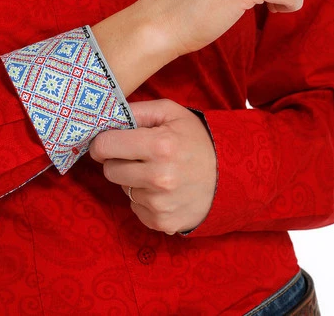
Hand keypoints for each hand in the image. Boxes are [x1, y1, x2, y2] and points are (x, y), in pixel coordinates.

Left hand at [89, 99, 216, 233]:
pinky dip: (144, 198)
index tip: (109, 140)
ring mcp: (160, 204)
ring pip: (123, 189)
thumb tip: (107, 117)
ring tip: (156, 171)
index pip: (105, 146)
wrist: (230, 175)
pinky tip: (163, 189)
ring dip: (133, 179)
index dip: (103, 142)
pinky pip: (135, 207)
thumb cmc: (197, 139)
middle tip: (136, 155)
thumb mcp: (171, 112)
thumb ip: (138, 110)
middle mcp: (158, 177)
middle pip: (109, 170)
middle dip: (117, 160)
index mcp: (159, 145)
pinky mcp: (162, 222)